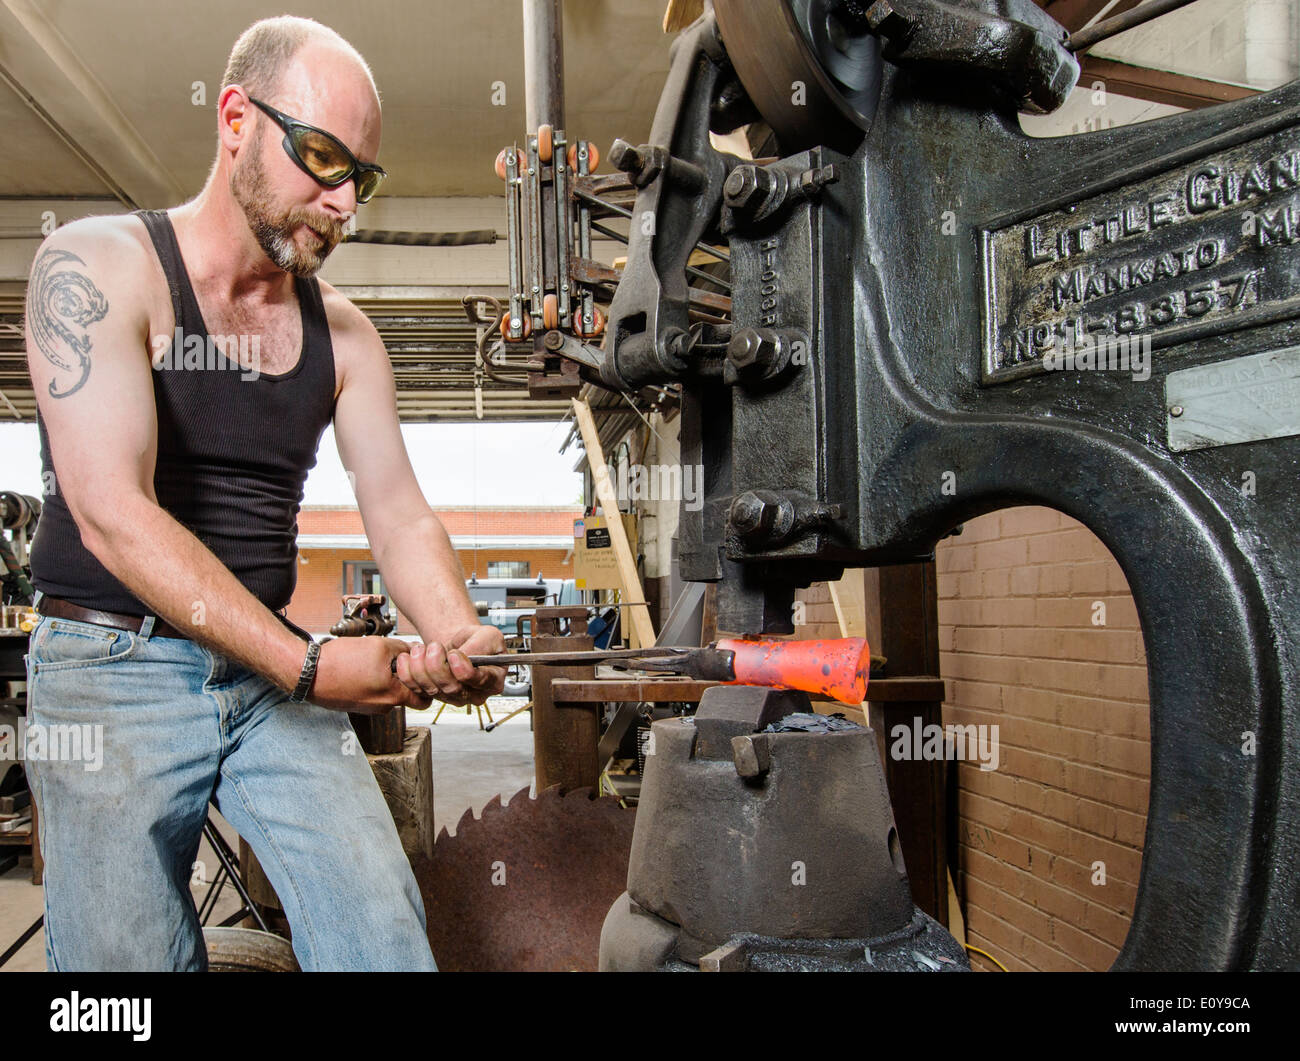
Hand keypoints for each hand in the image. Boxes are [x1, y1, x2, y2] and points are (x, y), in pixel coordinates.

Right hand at [307, 637, 432, 713]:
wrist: (308, 673)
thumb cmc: (341, 662)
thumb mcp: (379, 646)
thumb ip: (403, 649)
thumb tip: (414, 651)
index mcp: (393, 697)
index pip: (425, 697)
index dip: (428, 679)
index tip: (422, 665)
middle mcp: (383, 707)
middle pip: (407, 691)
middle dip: (406, 673)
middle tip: (398, 657)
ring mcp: (368, 707)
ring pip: (388, 689)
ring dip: (387, 674)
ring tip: (375, 658)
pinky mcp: (355, 703)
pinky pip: (372, 690)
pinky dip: (372, 678)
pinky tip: (361, 665)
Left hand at [393, 624, 506, 705]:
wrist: (462, 644)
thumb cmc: (479, 641)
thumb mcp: (489, 635)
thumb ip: (480, 646)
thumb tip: (464, 656)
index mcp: (493, 680)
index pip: (481, 681)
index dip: (465, 670)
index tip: (454, 655)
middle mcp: (474, 694)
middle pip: (454, 688)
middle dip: (438, 666)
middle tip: (434, 646)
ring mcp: (454, 697)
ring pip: (434, 690)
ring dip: (421, 668)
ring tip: (420, 649)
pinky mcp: (436, 696)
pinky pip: (418, 690)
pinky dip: (408, 675)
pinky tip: (407, 660)